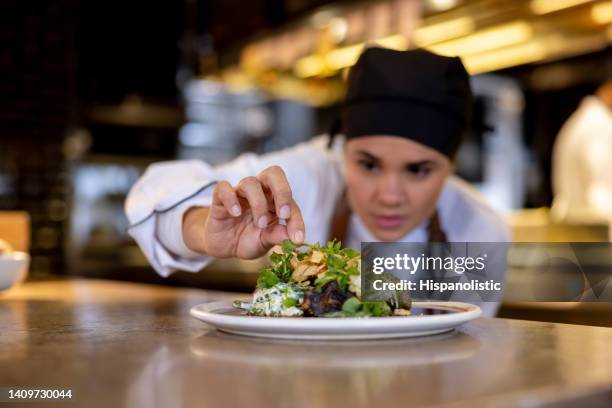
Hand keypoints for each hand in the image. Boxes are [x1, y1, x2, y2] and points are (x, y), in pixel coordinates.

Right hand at [182, 165, 304, 258]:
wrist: (223, 246)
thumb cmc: (248, 239)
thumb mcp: (264, 242)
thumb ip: (277, 237)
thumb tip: (293, 239)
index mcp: (275, 201)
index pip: (290, 202)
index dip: (296, 219)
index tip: (297, 238)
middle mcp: (260, 191)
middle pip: (274, 173)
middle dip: (282, 192)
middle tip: (283, 215)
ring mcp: (240, 193)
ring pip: (250, 182)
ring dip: (258, 203)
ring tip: (260, 224)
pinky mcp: (220, 197)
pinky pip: (223, 188)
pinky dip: (231, 199)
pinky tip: (236, 214)